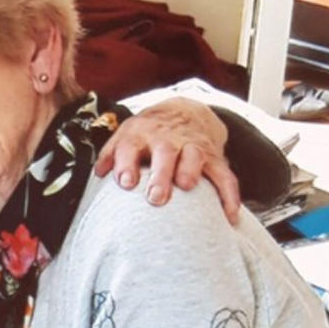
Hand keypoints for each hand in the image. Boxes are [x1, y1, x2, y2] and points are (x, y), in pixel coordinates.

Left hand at [95, 97, 240, 222]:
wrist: (184, 111)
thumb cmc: (148, 132)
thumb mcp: (126, 135)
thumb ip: (111, 154)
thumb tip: (99, 173)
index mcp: (141, 134)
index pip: (131, 146)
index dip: (127, 163)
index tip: (125, 182)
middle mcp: (168, 138)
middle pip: (165, 152)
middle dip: (161, 174)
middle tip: (155, 198)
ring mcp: (193, 146)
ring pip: (195, 156)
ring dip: (191, 171)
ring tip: (187, 188)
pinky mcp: (214, 157)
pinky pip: (225, 175)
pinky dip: (229, 195)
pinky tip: (229, 216)